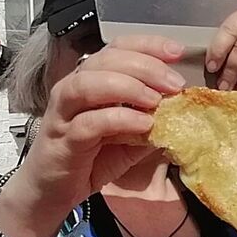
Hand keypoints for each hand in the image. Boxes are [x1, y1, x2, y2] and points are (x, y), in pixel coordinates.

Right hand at [7, 36, 183, 226]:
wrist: (54, 191)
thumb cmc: (88, 158)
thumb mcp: (130, 138)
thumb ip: (152, 122)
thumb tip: (182, 111)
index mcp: (92, 80)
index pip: (118, 48)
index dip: (148, 45)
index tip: (177, 51)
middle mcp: (74, 88)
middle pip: (106, 59)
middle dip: (145, 66)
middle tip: (174, 83)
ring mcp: (64, 112)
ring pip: (90, 83)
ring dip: (127, 86)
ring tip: (155, 100)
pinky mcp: (62, 138)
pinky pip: (89, 122)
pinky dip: (119, 119)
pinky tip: (142, 124)